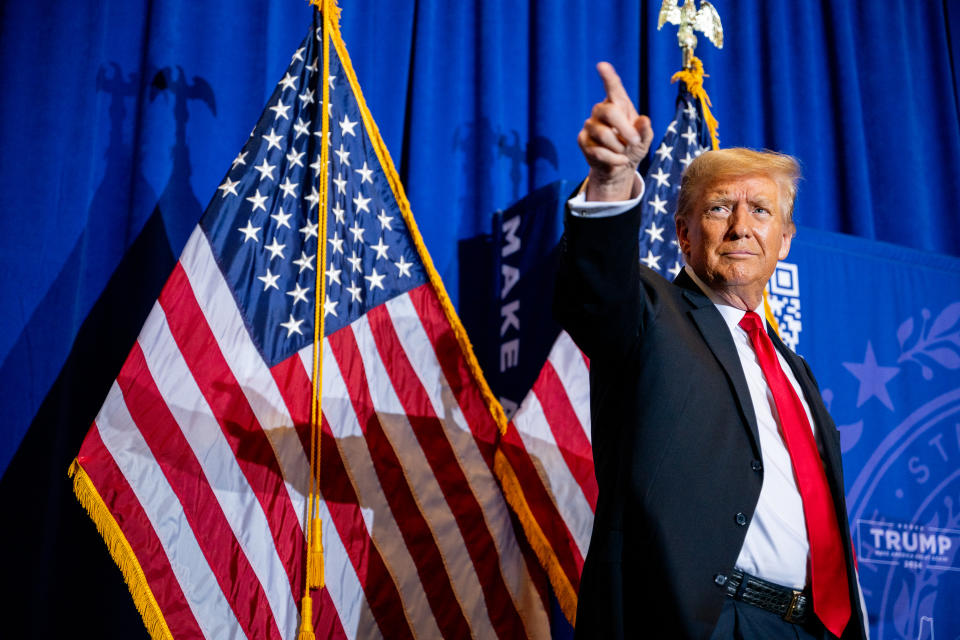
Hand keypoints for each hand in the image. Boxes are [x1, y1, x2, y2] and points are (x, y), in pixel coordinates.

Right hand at [577, 62, 653, 200]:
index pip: (613, 88)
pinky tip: (619, 160)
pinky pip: (598, 150)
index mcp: (618, 104)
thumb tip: (644, 120)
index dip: (608, 77)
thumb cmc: (633, 147)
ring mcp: (590, 125)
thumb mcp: (645, 140)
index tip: (602, 65)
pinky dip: (613, 159)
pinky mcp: (582, 141)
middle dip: (625, 129)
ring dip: (619, 147)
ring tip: (624, 151)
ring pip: (603, 134)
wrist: (619, 167)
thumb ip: (646, 130)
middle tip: (635, 141)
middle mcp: (601, 111)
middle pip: (609, 112)